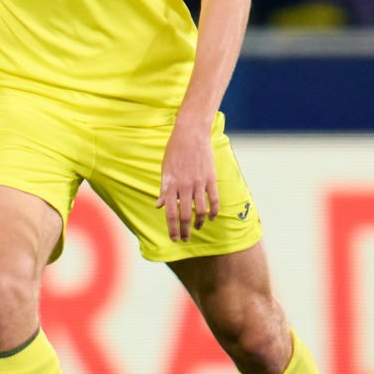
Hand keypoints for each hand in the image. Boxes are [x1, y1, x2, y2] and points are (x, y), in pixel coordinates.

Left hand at [157, 118, 217, 241]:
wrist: (190, 134)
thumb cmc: (174, 151)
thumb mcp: (164, 170)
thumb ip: (163, 190)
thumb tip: (159, 206)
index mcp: (170, 185)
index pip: (170, 213)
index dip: (172, 229)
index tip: (174, 238)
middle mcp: (184, 186)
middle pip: (185, 216)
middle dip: (185, 231)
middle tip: (185, 239)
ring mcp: (199, 183)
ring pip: (200, 210)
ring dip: (199, 223)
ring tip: (198, 228)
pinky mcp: (210, 179)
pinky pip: (214, 200)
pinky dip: (214, 211)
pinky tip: (211, 218)